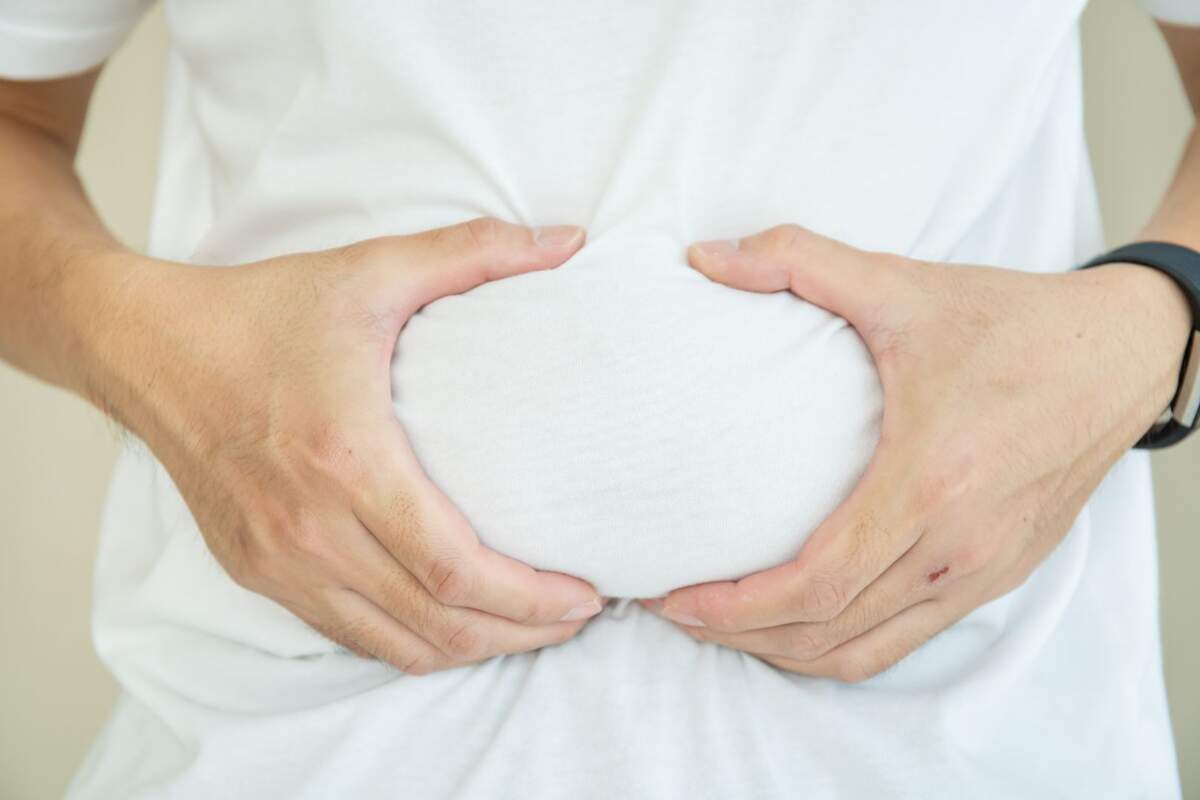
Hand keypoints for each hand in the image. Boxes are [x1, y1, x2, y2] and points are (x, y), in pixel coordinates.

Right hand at [109, 218, 602, 673]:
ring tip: (530, 628)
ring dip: (472, 647)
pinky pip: (349, 636)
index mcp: (345, 458)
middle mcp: (308, 528)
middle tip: (576, 617)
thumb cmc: (262, 312)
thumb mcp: (372, 270)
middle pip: (436, 623)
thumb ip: (476, 252)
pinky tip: (453, 619)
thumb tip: (572, 238)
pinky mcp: (255, 573)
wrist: (146, 346)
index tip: (584, 594)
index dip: (530, 598)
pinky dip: (412, 642)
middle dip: (520, 633)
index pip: (454, 568)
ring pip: (395, 645)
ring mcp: (277, 561)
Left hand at [642, 225, 1191, 681]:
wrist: (1124, 354)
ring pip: (866, 652)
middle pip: (828, 633)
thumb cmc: (1013, 325)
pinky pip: (907, 639)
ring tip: (727, 626)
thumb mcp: (901, 284)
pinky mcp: (1000, 576)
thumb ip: (796, 259)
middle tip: (678, 612)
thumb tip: (703, 255)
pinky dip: (844, 645)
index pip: (813, 585)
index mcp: (928, 483)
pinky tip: (803, 618)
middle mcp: (958, 547)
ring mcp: (983, 572)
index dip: (734, 607)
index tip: (675, 598)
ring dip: (788, 651)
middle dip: (741, 635)